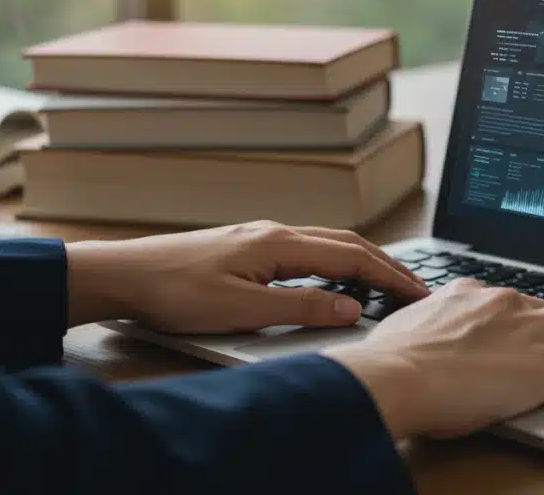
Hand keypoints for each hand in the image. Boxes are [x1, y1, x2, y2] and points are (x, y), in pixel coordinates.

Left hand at [64, 221, 429, 332]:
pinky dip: (335, 262)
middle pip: (346, 243)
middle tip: (415, 288)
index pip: (351, 257)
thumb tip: (350, 308)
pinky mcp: (246, 247)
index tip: (418, 292)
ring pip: (326, 243)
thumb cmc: (174, 292)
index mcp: (280, 244)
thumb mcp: (242, 311)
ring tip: (385, 283)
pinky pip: (306, 249)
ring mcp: (260, 237)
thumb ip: (300, 308)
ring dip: (361, 261)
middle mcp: (275, 233)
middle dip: (386, 264)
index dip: (390, 275)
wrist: (125, 275)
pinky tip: (332, 279)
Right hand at [322, 278, 543, 439]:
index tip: (540, 320)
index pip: (512, 300)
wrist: (396, 377)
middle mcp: (504, 303)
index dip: (534, 311)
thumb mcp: (404, 334)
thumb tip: (416, 343)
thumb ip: (424, 333)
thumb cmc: (389, 366)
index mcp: (467, 294)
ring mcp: (531, 328)